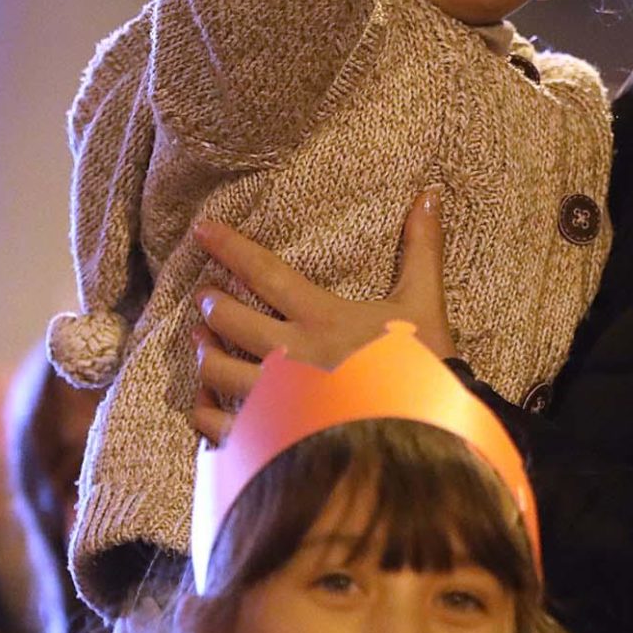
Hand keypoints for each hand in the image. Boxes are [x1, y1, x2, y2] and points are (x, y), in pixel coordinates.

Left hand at [189, 190, 454, 441]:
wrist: (424, 438)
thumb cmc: (423, 370)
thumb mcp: (424, 305)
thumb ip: (421, 248)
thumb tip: (431, 193)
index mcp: (322, 319)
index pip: (265, 273)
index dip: (229, 248)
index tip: (201, 230)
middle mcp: (291, 356)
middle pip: (230, 320)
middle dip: (212, 305)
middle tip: (205, 298)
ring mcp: (277, 401)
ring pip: (217, 371)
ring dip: (204, 352)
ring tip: (202, 342)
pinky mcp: (271, 438)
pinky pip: (220, 426)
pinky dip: (205, 413)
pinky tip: (204, 404)